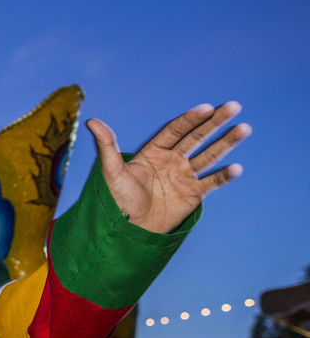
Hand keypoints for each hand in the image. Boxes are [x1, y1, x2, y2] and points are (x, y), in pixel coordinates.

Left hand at [87, 101, 250, 232]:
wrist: (128, 231)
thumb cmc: (117, 202)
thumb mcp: (111, 172)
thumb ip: (106, 146)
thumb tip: (92, 121)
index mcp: (154, 152)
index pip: (175, 131)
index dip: (190, 119)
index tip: (206, 107)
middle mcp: (172, 161)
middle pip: (197, 137)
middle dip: (215, 123)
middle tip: (233, 106)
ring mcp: (184, 176)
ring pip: (209, 155)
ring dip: (227, 143)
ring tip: (244, 128)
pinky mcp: (193, 194)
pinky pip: (212, 182)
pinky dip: (224, 176)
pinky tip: (236, 168)